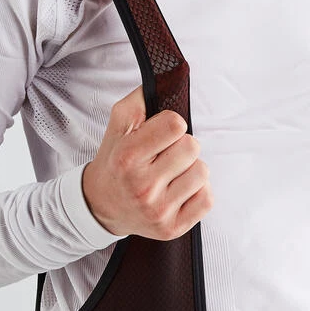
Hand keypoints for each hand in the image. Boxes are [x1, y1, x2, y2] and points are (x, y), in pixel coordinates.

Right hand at [82, 84, 213, 239]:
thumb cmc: (115, 162)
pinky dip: (197, 192)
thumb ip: (138, 101)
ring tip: (171, 173)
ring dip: (190, 169)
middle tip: (165, 155)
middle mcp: (142, 187)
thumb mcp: (117, 127)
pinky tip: (178, 191)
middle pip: (193, 146)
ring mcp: (158, 211)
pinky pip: (207, 198)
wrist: (102, 206)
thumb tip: (164, 82)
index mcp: (127, 157)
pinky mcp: (172, 228)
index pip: (175, 124)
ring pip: (202, 172)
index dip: (171, 124)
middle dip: (182, 146)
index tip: (161, 133)